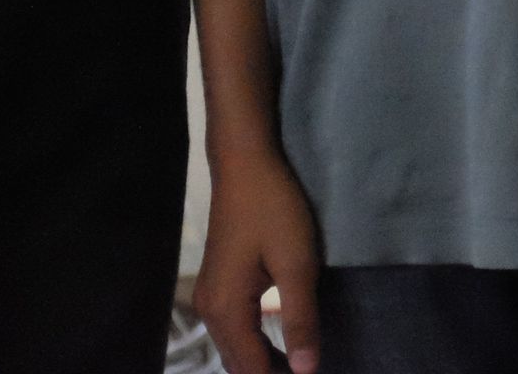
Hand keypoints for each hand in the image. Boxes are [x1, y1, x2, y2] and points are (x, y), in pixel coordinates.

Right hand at [196, 150, 323, 373]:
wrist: (244, 164)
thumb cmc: (273, 208)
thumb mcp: (296, 263)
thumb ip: (300, 318)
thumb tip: (306, 371)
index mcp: (227, 310)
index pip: (251, 369)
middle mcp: (211, 311)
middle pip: (238, 365)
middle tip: (307, 372)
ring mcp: (210, 298)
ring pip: (234, 349)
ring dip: (262, 364)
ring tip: (298, 366)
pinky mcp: (218, 285)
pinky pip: (235, 330)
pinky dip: (256, 345)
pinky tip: (279, 345)